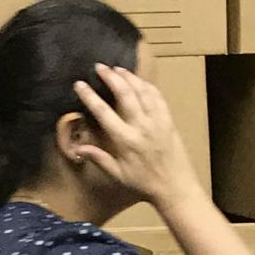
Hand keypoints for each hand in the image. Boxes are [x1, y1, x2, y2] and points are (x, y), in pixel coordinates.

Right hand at [69, 63, 200, 208]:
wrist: (175, 188)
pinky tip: (139, 80)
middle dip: (110, 77)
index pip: (103, 112)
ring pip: (142, 91)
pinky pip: (158, 97)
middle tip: (99, 67)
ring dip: (129, 77)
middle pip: (124, 94)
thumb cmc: (144, 184)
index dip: (90, 96)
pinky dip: (147, 85)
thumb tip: (79, 148)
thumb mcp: (118, 175)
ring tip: (117, 69)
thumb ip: (99, 158)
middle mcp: (141, 127)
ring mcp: (157, 121)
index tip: (79, 84)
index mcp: (126, 141)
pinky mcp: (168, 120)